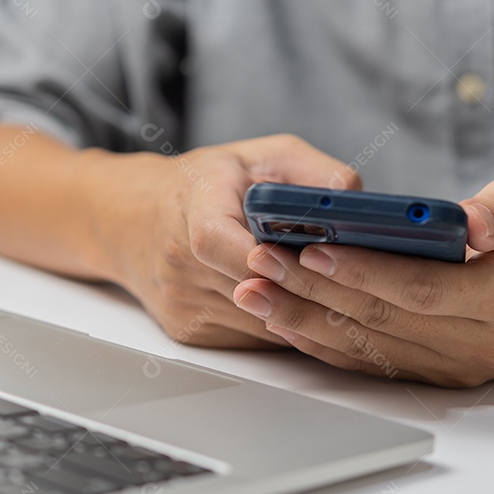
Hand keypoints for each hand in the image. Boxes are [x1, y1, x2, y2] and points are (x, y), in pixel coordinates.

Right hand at [105, 134, 361, 347]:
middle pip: (249, 292)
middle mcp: (178, 261)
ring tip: (332, 293)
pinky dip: (280, 325)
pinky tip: (299, 305)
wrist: (134, 220)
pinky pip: (250, 337)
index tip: (304, 258)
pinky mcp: (188, 331)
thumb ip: (312, 173)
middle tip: (350, 282)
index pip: (215, 243)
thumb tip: (359, 204)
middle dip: (303, 288)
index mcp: (193, 207)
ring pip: (258, 322)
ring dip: (299, 313)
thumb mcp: (263, 156)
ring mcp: (181, 302)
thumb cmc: (209, 184)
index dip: (262, 259)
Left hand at [232, 176, 493, 385]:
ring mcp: (452, 369)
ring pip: (365, 347)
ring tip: (254, 291)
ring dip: (303, 320)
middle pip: (380, 320)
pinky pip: (367, 364)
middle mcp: (476, 346)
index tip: (313, 248)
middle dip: (313, 290)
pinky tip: (282, 320)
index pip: (419, 288)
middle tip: (261, 262)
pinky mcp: (432, 377)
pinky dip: (321, 343)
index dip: (362, 271)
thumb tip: (472, 221)